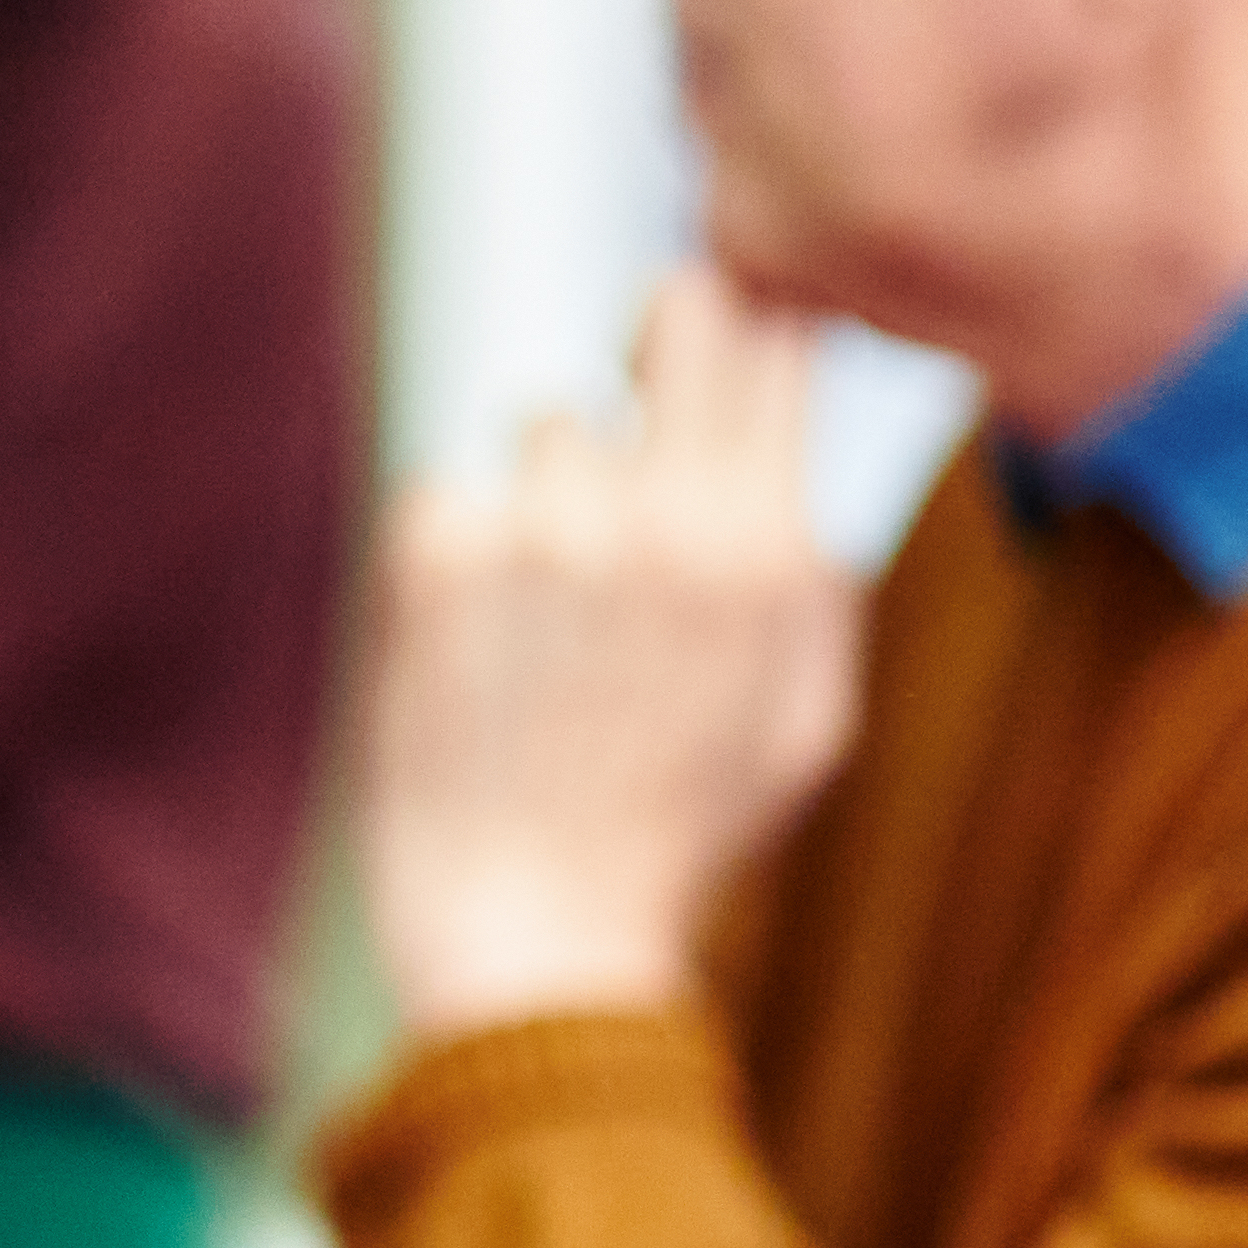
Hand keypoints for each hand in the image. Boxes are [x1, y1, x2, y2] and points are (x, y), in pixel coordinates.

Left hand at [358, 263, 863, 1036]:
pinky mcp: (432, 558)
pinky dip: (457, 556)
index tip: (742, 315)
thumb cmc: (678, 837)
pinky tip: (479, 650)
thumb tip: (793, 453)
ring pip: (547, 424)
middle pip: (669, 316)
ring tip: (552, 611)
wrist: (535, 937)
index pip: (774, 337)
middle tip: (646, 400)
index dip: (755, 310)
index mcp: (767, 549)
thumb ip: (815, 575)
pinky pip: (447, 495)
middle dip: (661, 344)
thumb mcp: (808, 720)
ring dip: (549, 494)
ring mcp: (538, 532)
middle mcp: (659, 519)